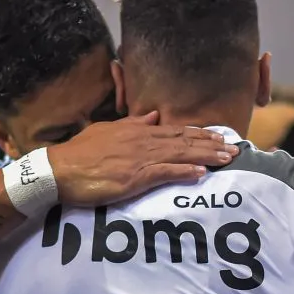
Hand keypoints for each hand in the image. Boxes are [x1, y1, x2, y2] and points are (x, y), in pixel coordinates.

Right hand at [47, 112, 238, 205]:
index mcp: (138, 132)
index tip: (220, 136)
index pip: (176, 131)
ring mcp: (139, 159)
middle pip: (184, 141)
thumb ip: (133, 124)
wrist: (58, 169)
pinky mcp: (133, 177)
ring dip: (206, 157)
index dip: (200, 134)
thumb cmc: (80, 153)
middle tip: (235, 149)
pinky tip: (200, 174)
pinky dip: (183, 173)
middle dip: (211, 145)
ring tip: (227, 159)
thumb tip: (154, 116)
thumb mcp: (107, 131)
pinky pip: (163, 173)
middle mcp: (143, 142)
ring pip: (180, 155)